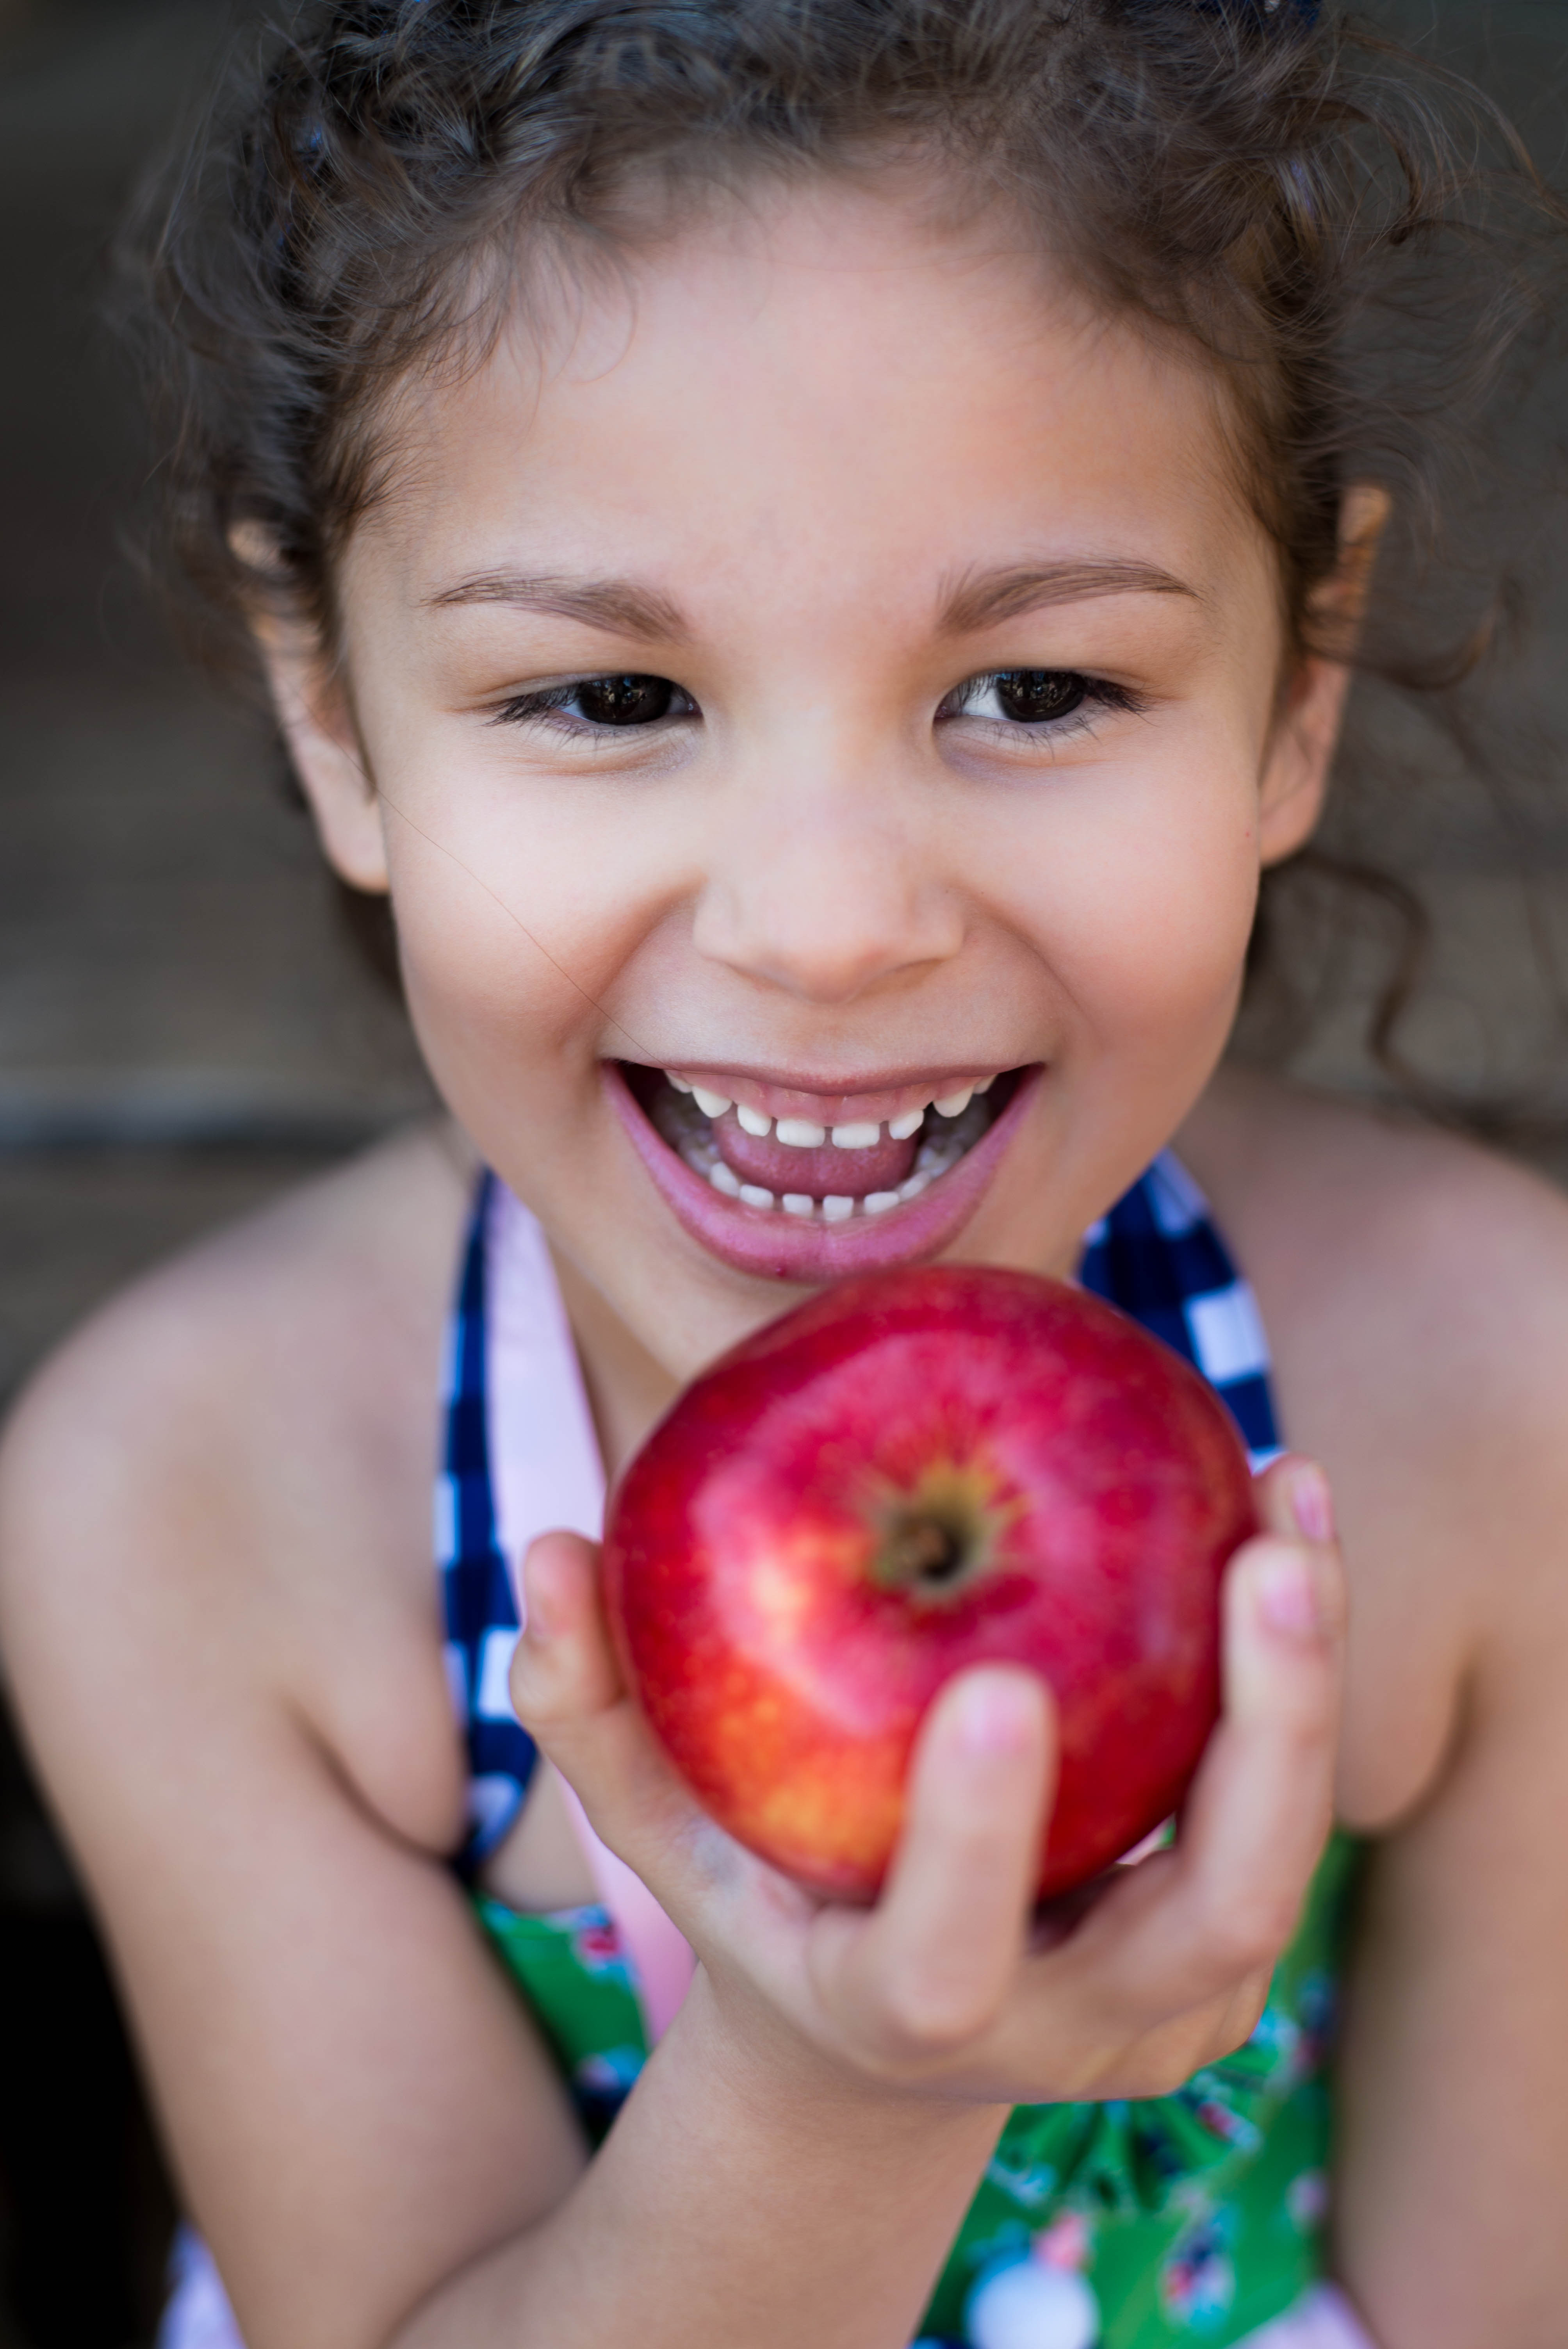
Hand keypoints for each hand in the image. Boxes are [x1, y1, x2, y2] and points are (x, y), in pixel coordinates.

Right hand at [509, 1454, 1344, 2110]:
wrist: (893, 2036)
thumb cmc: (760, 1896)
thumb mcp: (658, 1823)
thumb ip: (592, 1704)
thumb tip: (549, 1553)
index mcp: (909, 2017)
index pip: (951, 1964)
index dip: (978, 1842)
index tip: (999, 1686)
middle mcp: (1071, 2034)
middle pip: (1214, 1919)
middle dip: (1263, 1741)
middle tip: (1263, 1559)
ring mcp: (1174, 2004)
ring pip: (1281, 1854)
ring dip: (1308, 1676)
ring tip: (1286, 1495)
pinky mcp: (1228, 1950)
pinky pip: (1280, 1798)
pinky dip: (1292, 1662)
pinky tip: (1277, 1509)